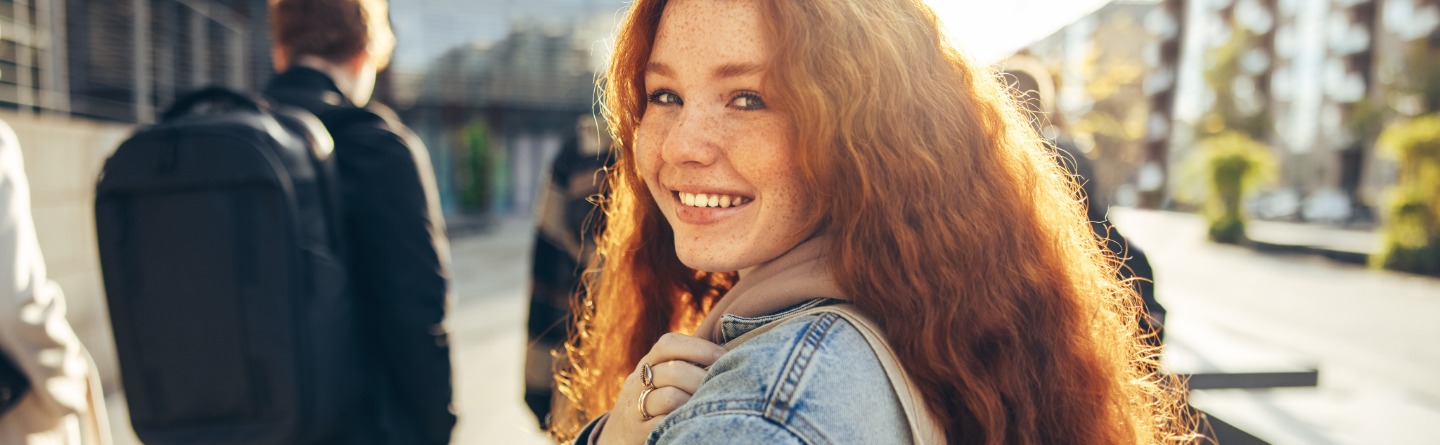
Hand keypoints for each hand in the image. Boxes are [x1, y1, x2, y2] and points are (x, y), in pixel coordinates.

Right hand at [596, 333, 725, 444]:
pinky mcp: (639, 431)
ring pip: (671, 397)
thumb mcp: (658, 380)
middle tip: (718, 388)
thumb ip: (683, 365)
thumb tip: (727, 353)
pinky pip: (665, 423)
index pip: (668, 344)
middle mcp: (638, 382)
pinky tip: (691, 421)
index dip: (698, 347)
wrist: (618, 436)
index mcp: (647, 364)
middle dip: (702, 379)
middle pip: (674, 371)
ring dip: (694, 401)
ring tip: (705, 406)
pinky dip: (682, 421)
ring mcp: (636, 408)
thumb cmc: (652, 403)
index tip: (723, 356)